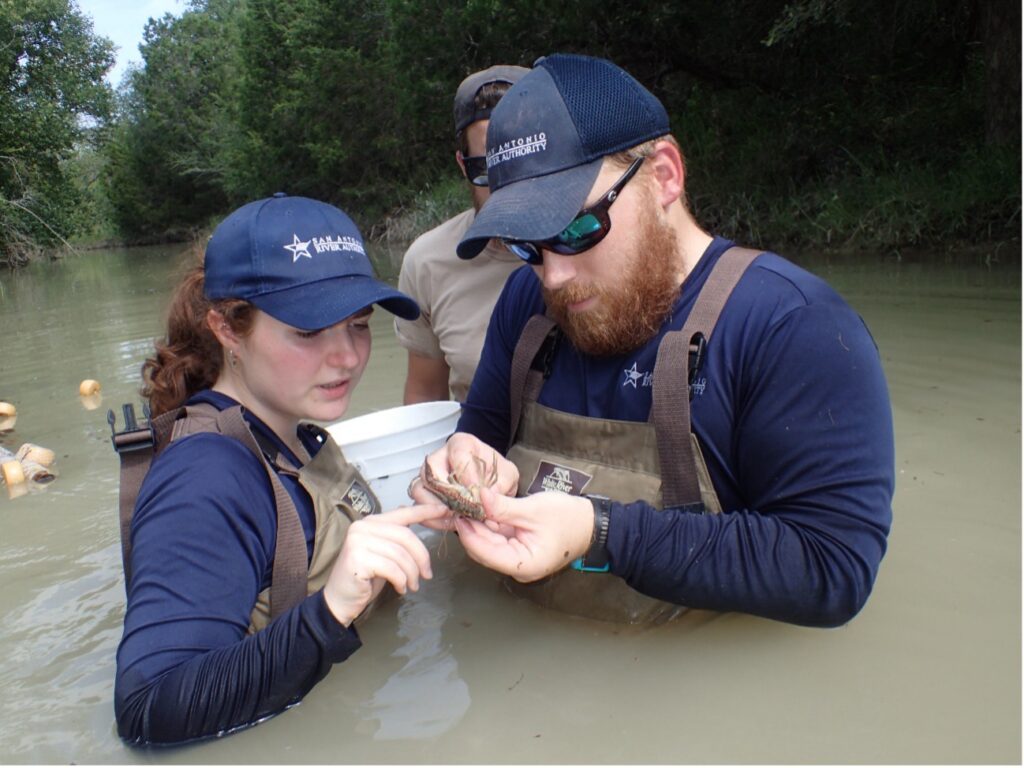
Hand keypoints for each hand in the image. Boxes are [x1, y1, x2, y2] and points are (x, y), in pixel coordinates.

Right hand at [322, 502, 448, 625]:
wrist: (339, 601)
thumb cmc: (365, 578)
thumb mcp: (385, 554)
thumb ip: (397, 538)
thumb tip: (419, 516)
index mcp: (371, 522)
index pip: (403, 513)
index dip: (426, 511)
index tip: (445, 511)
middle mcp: (362, 526)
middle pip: (406, 536)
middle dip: (422, 557)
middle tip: (427, 575)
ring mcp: (358, 541)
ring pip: (401, 555)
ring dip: (412, 573)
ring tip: (412, 585)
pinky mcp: (357, 558)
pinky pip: (392, 568)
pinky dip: (401, 580)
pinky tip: (400, 588)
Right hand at [408, 432, 518, 519]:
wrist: (490, 483)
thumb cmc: (496, 474)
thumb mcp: (507, 475)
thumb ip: (500, 484)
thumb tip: (486, 497)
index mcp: (461, 444)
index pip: (457, 455)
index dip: (467, 476)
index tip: (478, 491)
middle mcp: (440, 457)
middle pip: (430, 472)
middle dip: (448, 495)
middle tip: (464, 508)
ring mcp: (428, 476)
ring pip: (420, 490)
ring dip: (437, 508)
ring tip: (456, 517)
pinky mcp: (425, 495)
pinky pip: (420, 507)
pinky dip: (433, 518)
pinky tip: (450, 523)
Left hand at [453, 487, 593, 581]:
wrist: (591, 524)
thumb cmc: (568, 518)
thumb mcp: (533, 509)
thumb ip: (503, 507)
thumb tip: (478, 496)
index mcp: (523, 564)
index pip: (484, 551)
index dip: (468, 532)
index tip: (457, 511)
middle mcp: (517, 568)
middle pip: (484, 550)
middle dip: (471, 528)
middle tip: (458, 504)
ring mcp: (518, 560)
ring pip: (489, 544)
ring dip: (479, 525)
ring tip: (468, 504)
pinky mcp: (519, 550)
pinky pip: (499, 539)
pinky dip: (490, 525)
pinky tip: (481, 509)